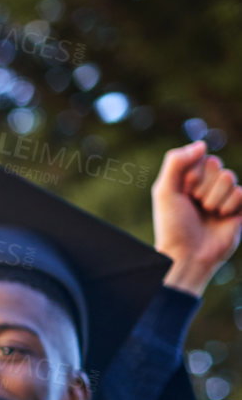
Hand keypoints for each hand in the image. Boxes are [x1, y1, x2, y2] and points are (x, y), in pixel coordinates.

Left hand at [153, 141, 241, 296]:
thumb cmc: (172, 226)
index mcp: (187, 180)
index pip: (199, 157)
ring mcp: (223, 196)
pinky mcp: (239, 208)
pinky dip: (229, 204)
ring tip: (207, 213)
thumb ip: (175, 162)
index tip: (184, 191)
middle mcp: (206, 186)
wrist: (187, 255)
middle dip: (203, 186)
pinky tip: (222, 217)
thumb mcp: (164, 191)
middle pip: (215, 164)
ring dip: (215, 197)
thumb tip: (202, 144)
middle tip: (195, 205)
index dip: (192, 174)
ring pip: (229, 177)